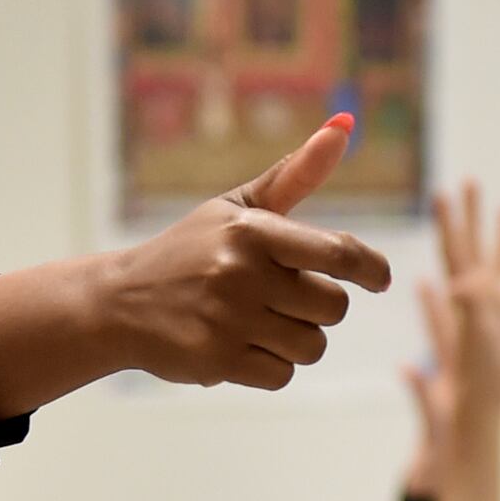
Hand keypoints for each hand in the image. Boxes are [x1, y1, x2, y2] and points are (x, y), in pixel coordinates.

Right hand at [87, 120, 393, 389]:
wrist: (120, 302)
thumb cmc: (192, 250)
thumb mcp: (237, 208)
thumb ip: (294, 174)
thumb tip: (344, 125)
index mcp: (253, 231)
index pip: (338, 253)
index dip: (370, 268)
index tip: (379, 278)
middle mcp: (242, 273)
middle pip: (333, 307)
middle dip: (317, 307)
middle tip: (282, 299)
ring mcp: (229, 320)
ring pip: (311, 346)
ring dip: (295, 340)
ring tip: (258, 323)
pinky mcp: (218, 361)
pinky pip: (282, 374)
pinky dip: (270, 366)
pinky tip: (240, 346)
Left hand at [405, 179, 499, 433]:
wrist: (481, 405)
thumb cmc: (467, 381)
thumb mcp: (465, 340)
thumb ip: (460, 313)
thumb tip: (455, 286)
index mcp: (462, 294)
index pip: (453, 249)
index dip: (447, 221)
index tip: (441, 192)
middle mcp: (478, 293)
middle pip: (473, 244)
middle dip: (471, 213)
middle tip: (469, 180)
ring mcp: (499, 305)